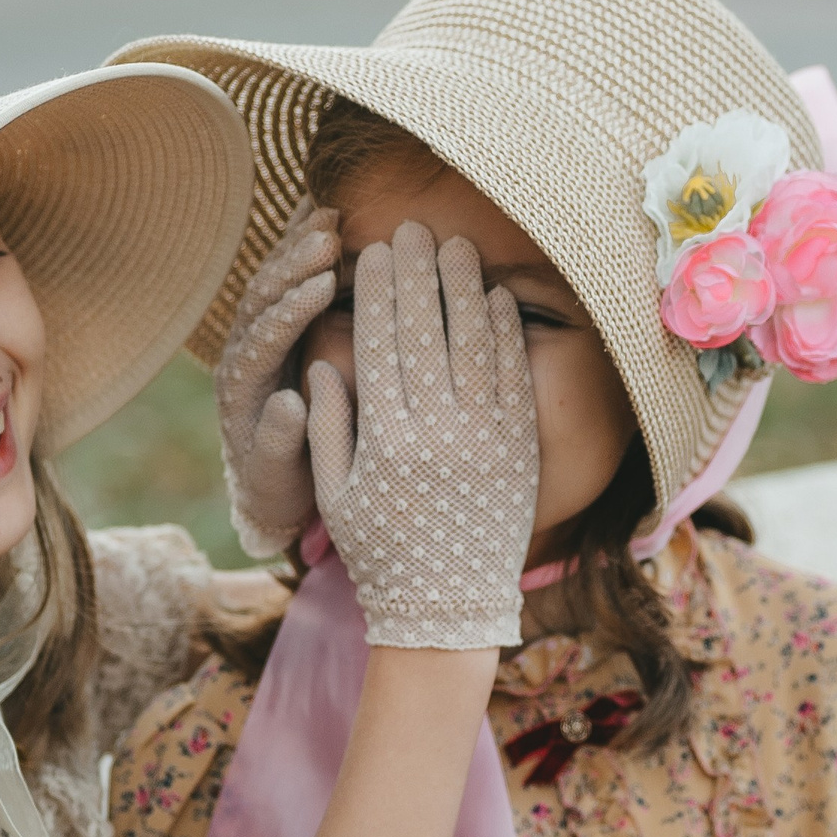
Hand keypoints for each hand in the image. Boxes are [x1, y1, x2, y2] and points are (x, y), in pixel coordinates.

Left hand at [216, 197, 338, 556]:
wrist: (267, 482)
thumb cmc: (280, 483)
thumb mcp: (277, 476)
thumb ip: (279, 440)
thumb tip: (289, 404)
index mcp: (240, 390)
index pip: (261, 340)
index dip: (291, 310)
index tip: (324, 286)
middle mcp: (240, 353)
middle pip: (260, 299)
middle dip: (292, 264)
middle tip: (329, 234)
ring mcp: (253, 333)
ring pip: (269, 279)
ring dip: (295, 245)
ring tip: (332, 214)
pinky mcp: (270, 323)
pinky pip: (283, 275)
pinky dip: (298, 242)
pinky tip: (325, 207)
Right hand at [305, 221, 536, 649]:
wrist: (447, 606)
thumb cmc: (381, 550)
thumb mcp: (336, 495)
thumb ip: (327, 428)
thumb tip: (317, 363)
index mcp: (384, 440)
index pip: (377, 345)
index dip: (374, 292)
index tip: (369, 252)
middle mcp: (435, 433)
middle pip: (423, 332)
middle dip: (415, 273)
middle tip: (410, 230)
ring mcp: (484, 439)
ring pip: (473, 344)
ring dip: (463, 288)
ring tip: (455, 247)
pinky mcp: (519, 449)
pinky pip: (513, 377)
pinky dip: (504, 333)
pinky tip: (494, 298)